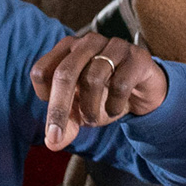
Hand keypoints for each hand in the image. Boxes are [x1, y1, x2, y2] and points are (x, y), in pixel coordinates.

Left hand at [33, 32, 171, 149]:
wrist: (144, 91)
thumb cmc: (106, 96)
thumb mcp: (81, 113)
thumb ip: (66, 126)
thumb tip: (52, 143)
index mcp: (67, 49)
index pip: (41, 70)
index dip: (44, 96)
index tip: (55, 111)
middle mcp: (88, 42)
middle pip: (64, 73)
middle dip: (58, 108)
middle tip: (57, 135)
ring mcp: (114, 46)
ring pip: (92, 79)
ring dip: (90, 109)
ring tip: (94, 119)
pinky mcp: (137, 57)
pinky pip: (120, 84)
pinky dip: (114, 105)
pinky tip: (116, 109)